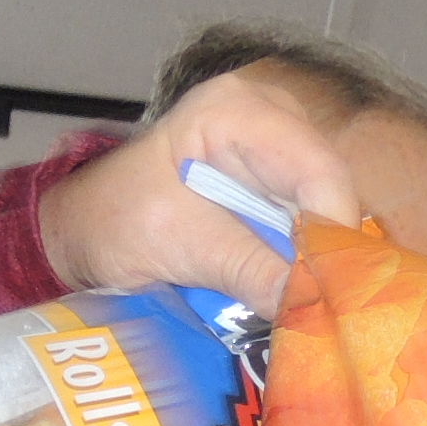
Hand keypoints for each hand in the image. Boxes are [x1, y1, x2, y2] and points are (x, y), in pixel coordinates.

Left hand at [38, 69, 375, 315]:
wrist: (90, 229)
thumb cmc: (118, 218)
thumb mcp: (182, 244)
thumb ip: (249, 271)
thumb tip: (315, 310)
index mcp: (241, 111)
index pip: (321, 173)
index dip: (334, 238)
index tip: (332, 298)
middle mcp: (276, 122)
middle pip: (336, 196)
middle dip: (330, 258)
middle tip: (322, 314)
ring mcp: (284, 156)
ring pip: (333, 220)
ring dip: (319, 270)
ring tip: (304, 311)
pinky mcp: (286, 192)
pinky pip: (316, 234)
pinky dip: (306, 271)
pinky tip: (293, 298)